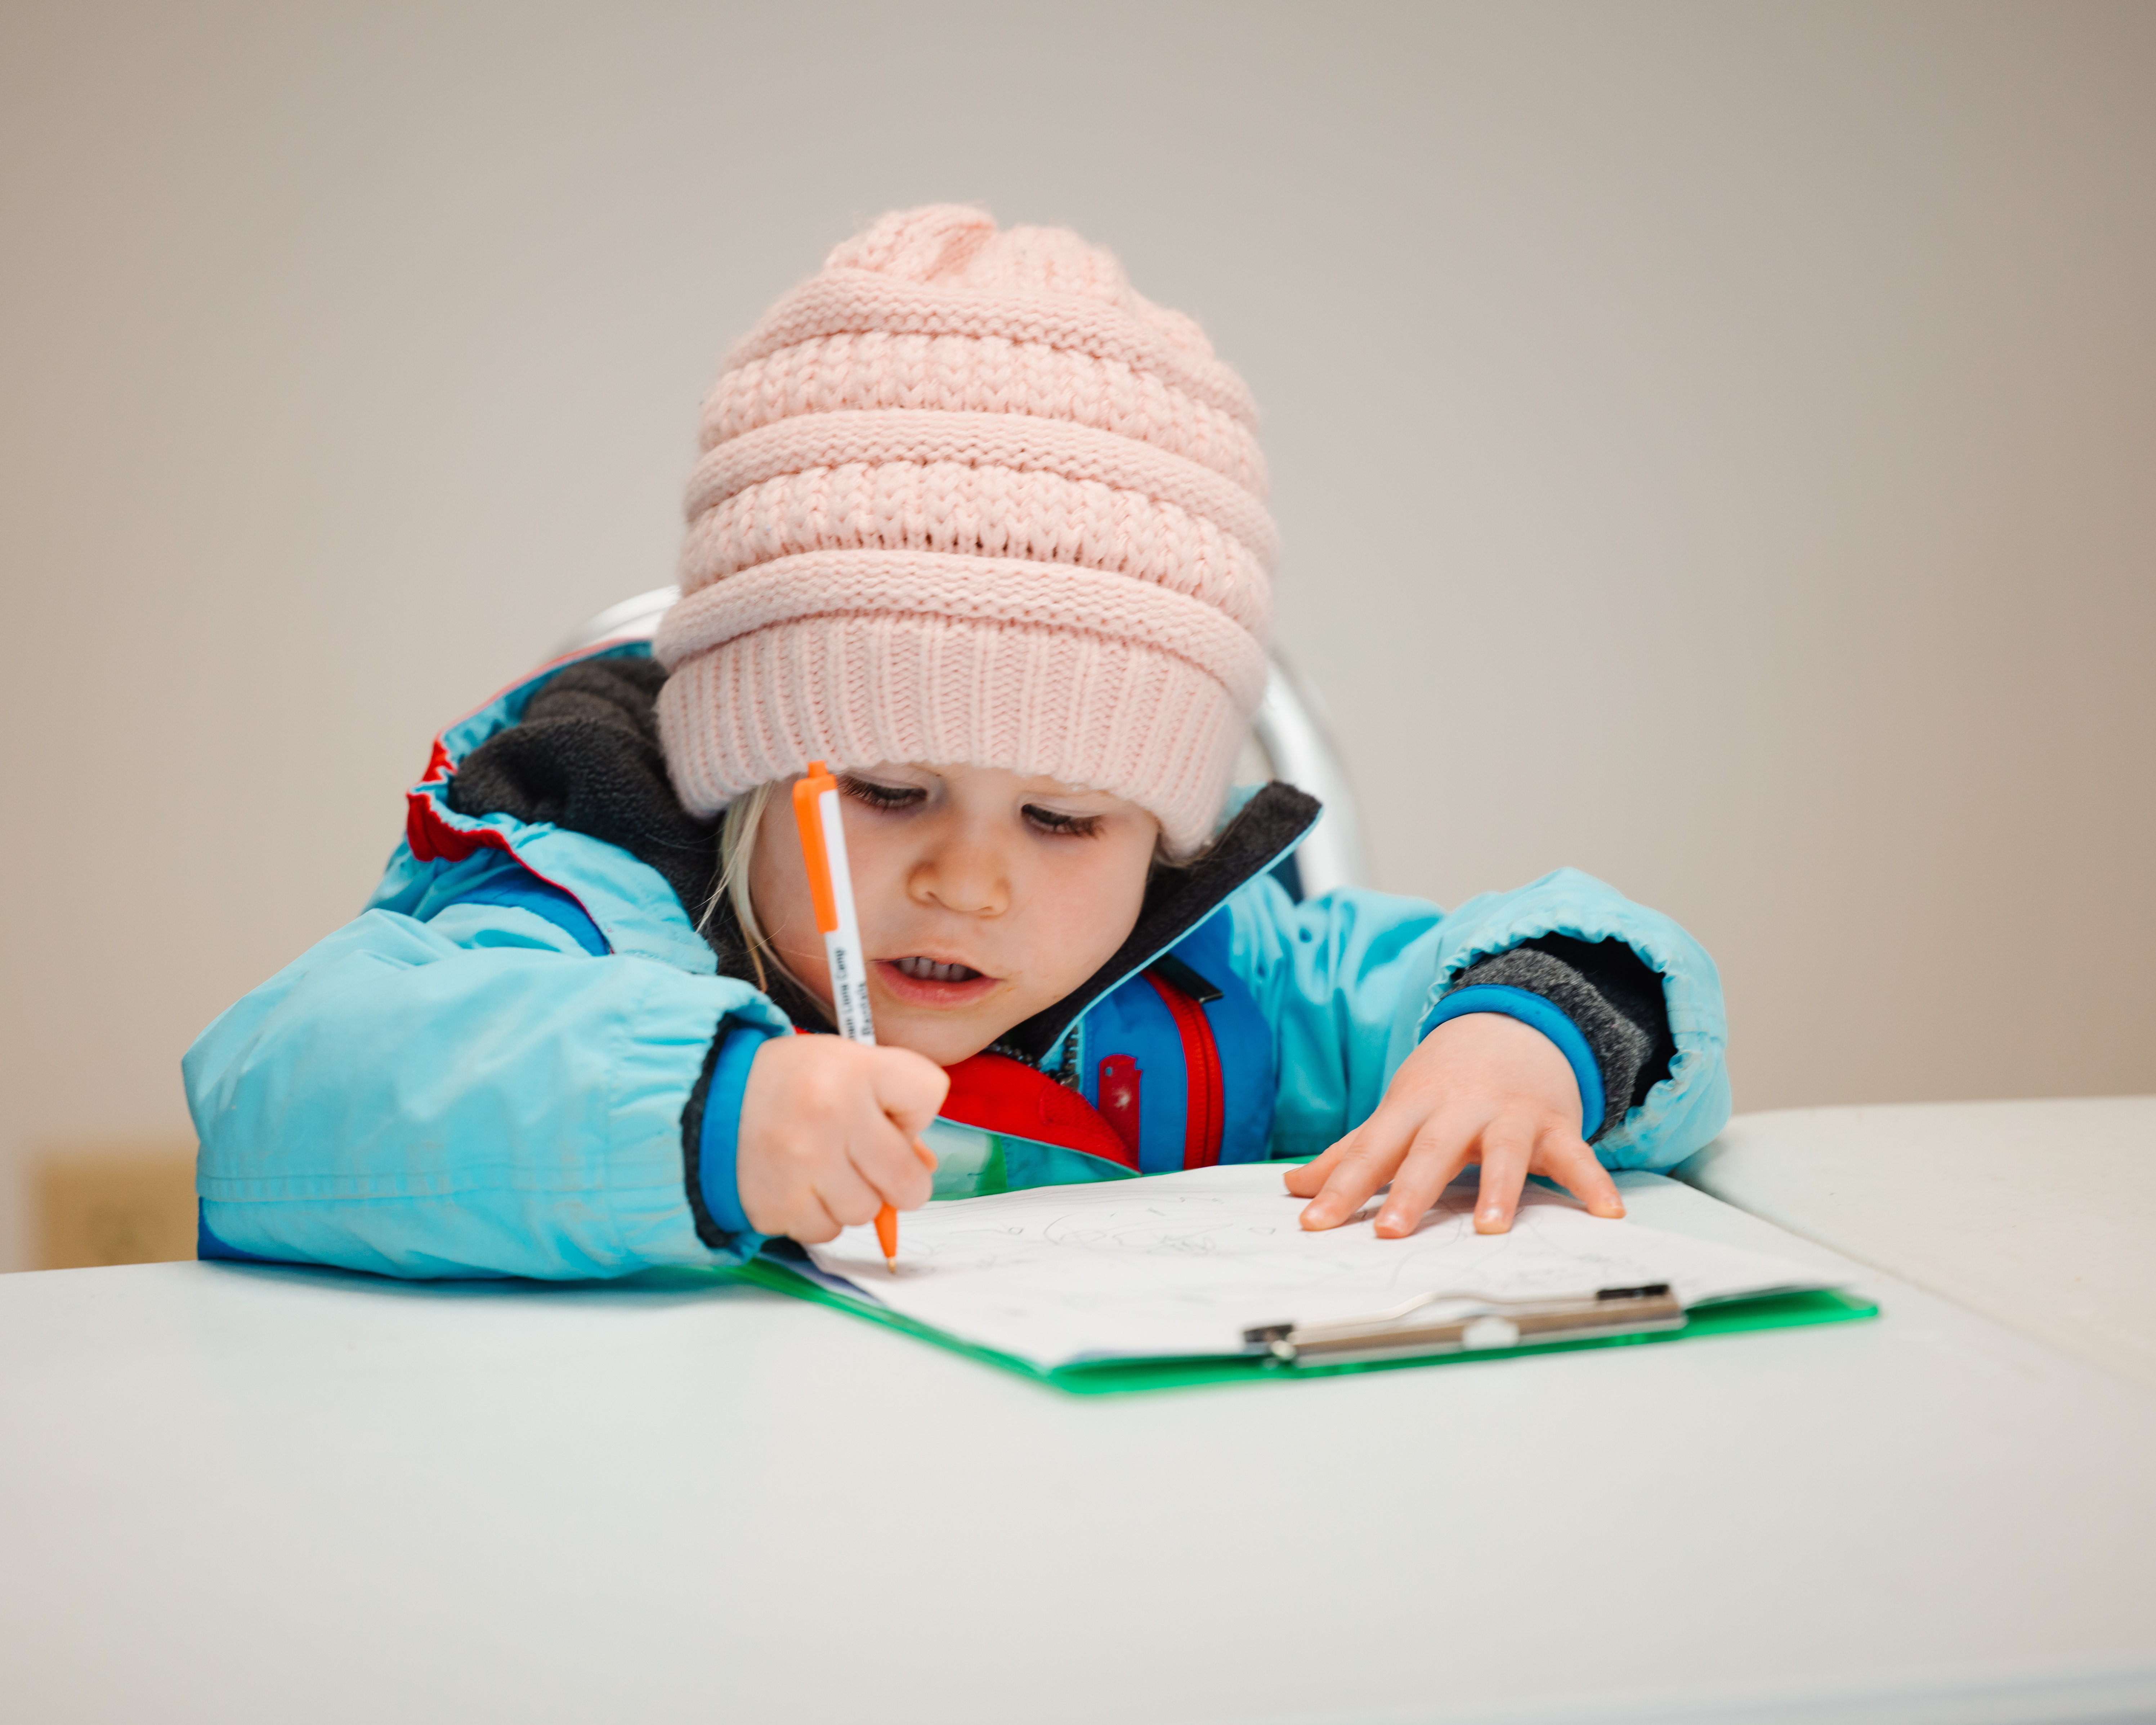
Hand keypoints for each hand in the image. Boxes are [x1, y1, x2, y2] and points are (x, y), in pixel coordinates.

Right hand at [735, 1036, 948, 1241]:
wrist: (706, 1104)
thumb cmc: (789, 1086)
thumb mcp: (845, 1067)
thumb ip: (894, 1107)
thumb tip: (924, 1167)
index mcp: (854, 1069)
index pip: (930, 1094)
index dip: (914, 1111)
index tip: (887, 1111)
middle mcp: (831, 1115)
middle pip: (910, 1182)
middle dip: (896, 1178)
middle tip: (864, 1158)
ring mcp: (803, 1166)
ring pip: (867, 1213)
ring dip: (853, 1198)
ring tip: (821, 1165)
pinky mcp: (778, 1206)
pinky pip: (827, 1231)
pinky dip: (817, 1214)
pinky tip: (797, 1183)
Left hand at [1285, 1012, 1623, 1236]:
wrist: (1512, 1026)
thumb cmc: (1444, 1083)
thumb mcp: (1396, 1112)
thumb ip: (1349, 1153)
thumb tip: (1293, 1187)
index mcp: (1413, 1109)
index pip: (1370, 1151)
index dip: (1341, 1188)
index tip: (1313, 1223)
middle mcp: (1460, 1110)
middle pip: (1431, 1152)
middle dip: (1411, 1190)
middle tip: (1391, 1231)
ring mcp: (1510, 1116)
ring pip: (1505, 1154)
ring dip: (1500, 1190)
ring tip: (1493, 1230)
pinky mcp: (1555, 1124)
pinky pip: (1578, 1155)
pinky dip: (1594, 1183)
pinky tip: (1608, 1213)